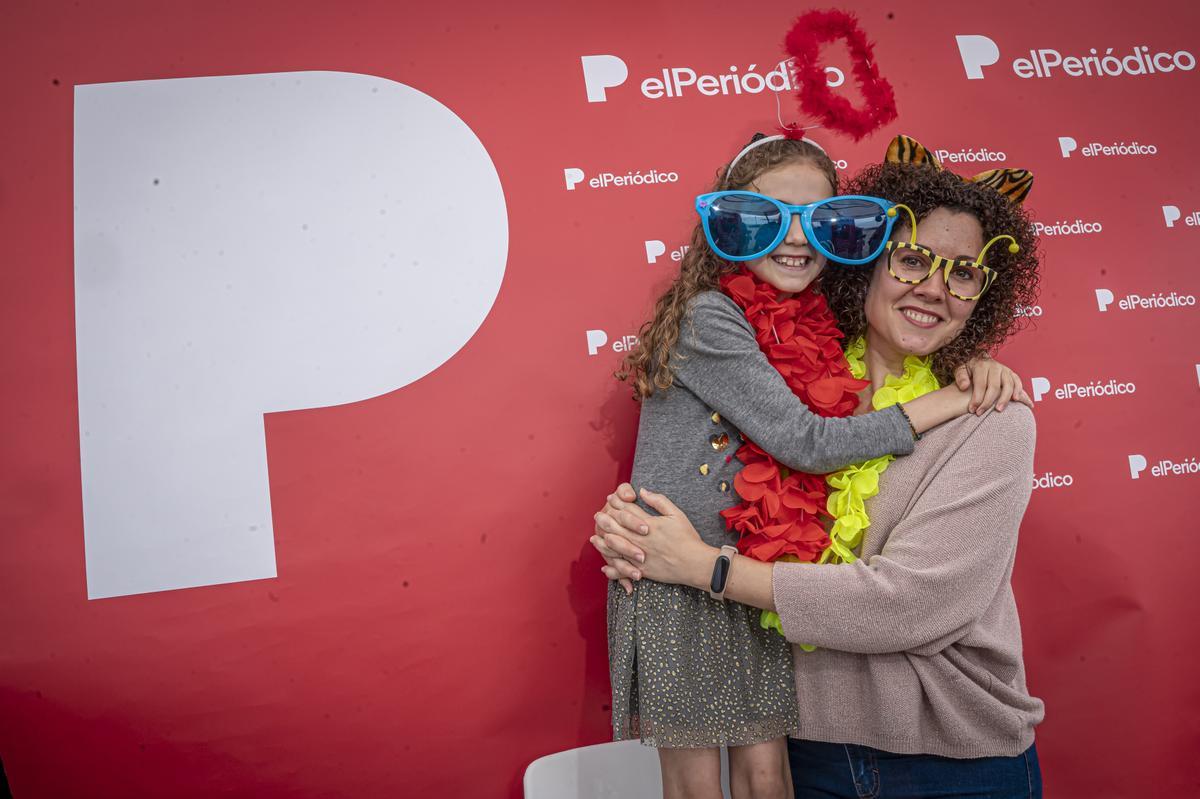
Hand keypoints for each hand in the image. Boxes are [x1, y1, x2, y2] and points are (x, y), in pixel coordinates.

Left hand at [594, 487, 715, 588]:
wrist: (694, 563)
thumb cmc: (687, 538)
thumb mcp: (676, 514)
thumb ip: (658, 501)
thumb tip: (643, 491)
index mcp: (648, 524)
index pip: (628, 510)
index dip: (617, 503)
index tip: (611, 499)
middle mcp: (641, 540)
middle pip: (617, 527)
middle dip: (605, 520)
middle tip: (597, 516)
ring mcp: (640, 556)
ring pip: (616, 548)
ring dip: (603, 542)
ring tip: (594, 538)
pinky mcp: (642, 570)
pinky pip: (624, 569)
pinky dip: (613, 568)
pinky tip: (605, 566)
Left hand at [953, 356, 1032, 414]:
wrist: (977, 359)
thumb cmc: (967, 368)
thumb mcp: (959, 369)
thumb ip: (961, 377)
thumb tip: (964, 386)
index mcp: (981, 365)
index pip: (980, 384)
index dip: (976, 398)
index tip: (972, 409)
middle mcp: (995, 366)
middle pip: (994, 386)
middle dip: (988, 402)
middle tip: (980, 413)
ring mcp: (1004, 369)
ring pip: (1008, 385)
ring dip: (1004, 398)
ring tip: (998, 410)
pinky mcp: (1011, 373)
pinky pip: (1017, 381)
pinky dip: (1018, 390)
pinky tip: (1016, 400)